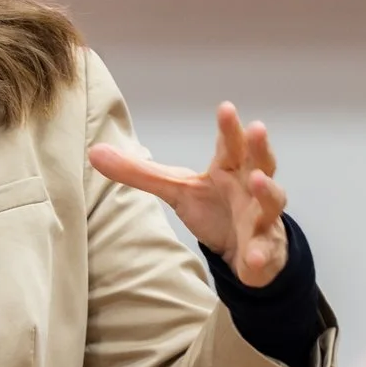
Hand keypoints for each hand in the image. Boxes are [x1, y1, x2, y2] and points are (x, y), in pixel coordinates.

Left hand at [88, 102, 289, 287]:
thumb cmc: (214, 208)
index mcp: (228, 168)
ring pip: (271, 200)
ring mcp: (262, 216)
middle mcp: (251, 186)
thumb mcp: (176, 189)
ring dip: (266, 191)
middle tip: (257, 128)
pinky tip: (254, 259)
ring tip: (258, 181)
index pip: (229, 143)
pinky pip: (265, 251)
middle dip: (259, 146)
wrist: (244, 249)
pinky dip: (261, 254)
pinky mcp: (265, 248)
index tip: (225, 108)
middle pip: (260, 161)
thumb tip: (94, 152)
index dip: (228, 126)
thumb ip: (139, 172)